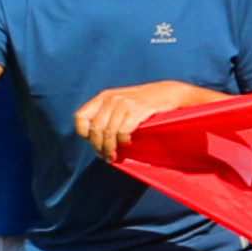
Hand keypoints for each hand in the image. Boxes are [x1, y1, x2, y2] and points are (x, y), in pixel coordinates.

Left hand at [73, 81, 202, 154]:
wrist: (170, 93)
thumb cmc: (144, 103)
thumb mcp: (121, 102)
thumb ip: (107, 114)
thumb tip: (92, 138)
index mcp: (104, 97)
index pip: (81, 117)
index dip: (85, 133)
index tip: (94, 142)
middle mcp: (112, 99)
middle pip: (95, 129)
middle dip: (99, 147)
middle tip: (106, 157)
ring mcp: (125, 103)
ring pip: (109, 133)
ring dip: (110, 149)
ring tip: (114, 157)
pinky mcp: (139, 109)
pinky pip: (124, 131)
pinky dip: (124, 141)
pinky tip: (128, 144)